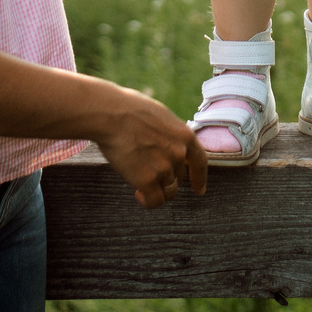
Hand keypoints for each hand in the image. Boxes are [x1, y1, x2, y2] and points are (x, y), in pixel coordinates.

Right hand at [86, 84, 208, 207]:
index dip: (199, 178)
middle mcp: (179, 153)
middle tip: (147, 171)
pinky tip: (138, 194)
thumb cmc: (129, 110)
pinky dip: (147, 202)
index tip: (199, 191)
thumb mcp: (161, 117)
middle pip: (179, 177)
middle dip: (166, 178)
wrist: (111, 115)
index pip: (199, 162)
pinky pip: (154, 201)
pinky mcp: (147, 180)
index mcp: (185, 135)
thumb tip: (169, 146)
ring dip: (156, 189)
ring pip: (168, 191)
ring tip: (139, 182)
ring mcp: (164, 168)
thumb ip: (170, 135)